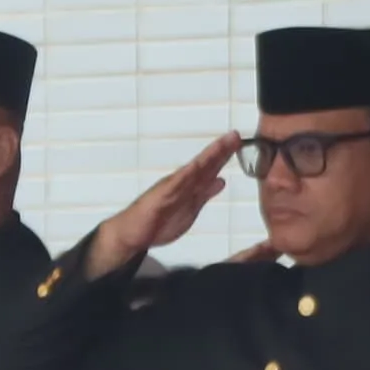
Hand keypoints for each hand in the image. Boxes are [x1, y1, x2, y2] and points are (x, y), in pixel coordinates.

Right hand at [83, 135, 241, 280]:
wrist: (132, 234)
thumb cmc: (157, 223)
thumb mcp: (189, 209)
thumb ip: (204, 194)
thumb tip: (221, 181)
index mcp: (189, 187)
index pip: (210, 169)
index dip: (224, 156)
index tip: (238, 143)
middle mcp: (181, 182)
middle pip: (205, 164)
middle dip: (221, 150)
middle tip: (236, 136)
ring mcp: (171, 187)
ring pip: (195, 169)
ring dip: (210, 155)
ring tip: (224, 142)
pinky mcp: (162, 195)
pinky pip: (178, 182)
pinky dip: (190, 172)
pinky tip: (200, 163)